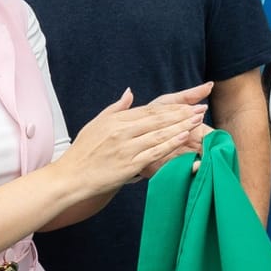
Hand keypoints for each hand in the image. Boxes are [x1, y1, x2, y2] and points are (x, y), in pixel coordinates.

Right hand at [57, 90, 209, 194]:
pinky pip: (154, 153)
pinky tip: (184, 137)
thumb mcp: (95, 124)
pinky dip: (170, 144)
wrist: (69, 177)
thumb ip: (115, 108)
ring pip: (159, 134)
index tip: (189, 105)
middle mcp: (121, 131)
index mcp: (115, 120)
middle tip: (201, 109)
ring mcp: (126, 148)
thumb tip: (129, 93)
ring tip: (198, 121)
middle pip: (158, 119)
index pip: (150, 110)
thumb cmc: (82, 152)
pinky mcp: (128, 165)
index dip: (172, 108)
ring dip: (181, 126)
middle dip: (182, 114)